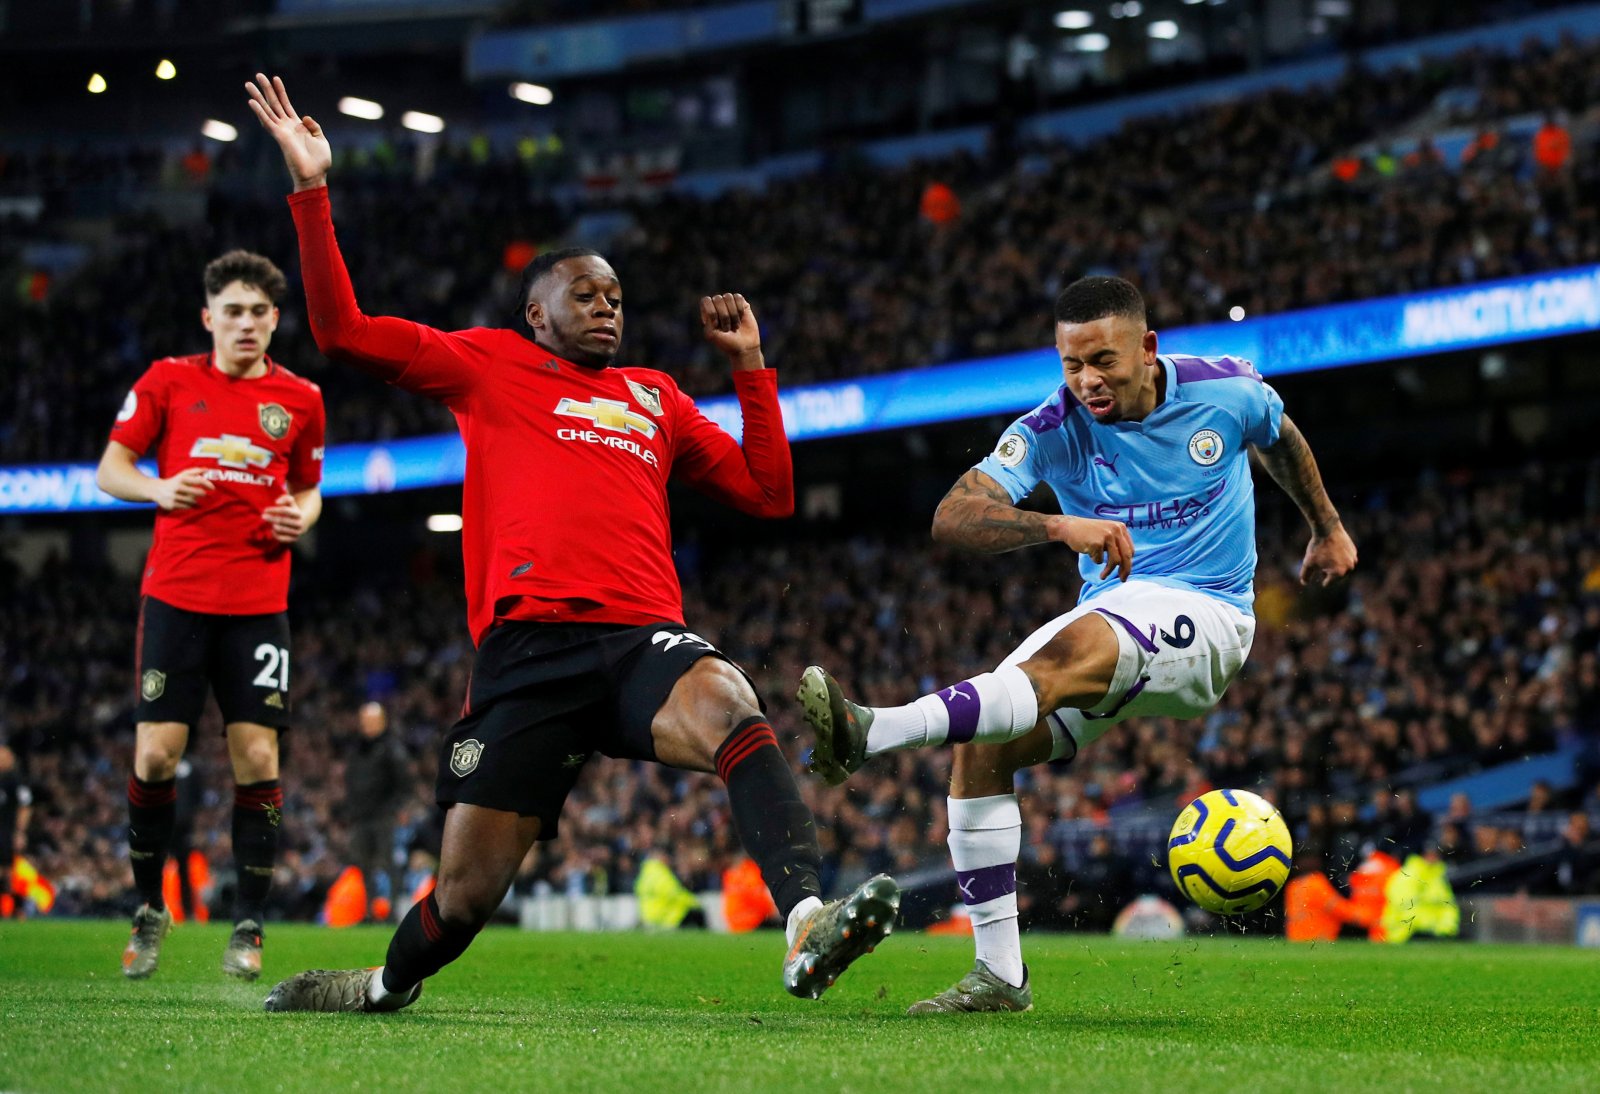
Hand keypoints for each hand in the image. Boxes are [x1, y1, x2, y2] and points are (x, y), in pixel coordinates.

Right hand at [153, 468, 213, 510]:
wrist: (156, 490)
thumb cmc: (174, 481)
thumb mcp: (182, 475)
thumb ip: (195, 471)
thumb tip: (207, 469)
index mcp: (181, 478)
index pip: (198, 480)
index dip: (207, 484)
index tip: (213, 488)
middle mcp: (177, 487)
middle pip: (196, 492)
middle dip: (202, 494)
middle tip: (204, 494)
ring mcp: (174, 497)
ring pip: (191, 501)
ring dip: (195, 500)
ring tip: (194, 499)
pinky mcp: (171, 505)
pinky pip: (186, 507)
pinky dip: (189, 506)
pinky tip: (188, 504)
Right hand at [245, 73, 331, 190]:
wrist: (315, 175)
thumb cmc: (319, 161)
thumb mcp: (321, 139)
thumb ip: (314, 126)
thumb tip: (305, 117)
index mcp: (297, 126)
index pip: (286, 104)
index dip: (281, 91)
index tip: (276, 78)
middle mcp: (287, 126)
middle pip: (274, 103)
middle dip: (266, 89)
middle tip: (258, 75)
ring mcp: (282, 131)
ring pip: (267, 110)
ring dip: (258, 96)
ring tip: (249, 84)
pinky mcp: (279, 137)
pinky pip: (267, 121)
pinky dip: (259, 111)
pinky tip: (251, 101)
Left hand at [263, 493, 308, 543]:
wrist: (303, 523)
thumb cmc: (293, 511)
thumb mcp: (292, 502)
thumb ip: (285, 498)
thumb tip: (276, 502)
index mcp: (299, 514)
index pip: (284, 510)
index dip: (274, 510)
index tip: (265, 510)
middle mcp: (299, 524)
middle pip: (281, 520)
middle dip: (270, 518)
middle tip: (263, 516)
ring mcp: (297, 532)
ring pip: (279, 529)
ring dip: (272, 525)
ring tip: (269, 522)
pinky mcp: (294, 539)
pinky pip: (280, 538)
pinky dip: (274, 533)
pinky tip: (272, 529)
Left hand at [700, 293, 761, 368]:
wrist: (744, 347)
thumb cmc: (727, 343)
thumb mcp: (712, 334)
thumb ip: (708, 320)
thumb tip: (715, 305)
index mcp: (708, 312)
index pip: (706, 300)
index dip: (712, 311)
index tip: (715, 325)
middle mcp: (718, 306)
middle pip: (717, 299)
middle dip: (723, 315)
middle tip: (727, 328)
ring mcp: (730, 304)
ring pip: (728, 297)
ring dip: (732, 314)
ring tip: (735, 325)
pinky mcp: (742, 304)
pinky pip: (738, 297)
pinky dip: (740, 309)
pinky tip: (741, 318)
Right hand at [1050, 515, 1133, 581]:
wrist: (1070, 527)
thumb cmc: (1088, 534)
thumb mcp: (1107, 533)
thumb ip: (1117, 544)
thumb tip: (1126, 564)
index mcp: (1121, 528)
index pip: (1130, 550)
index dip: (1128, 563)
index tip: (1124, 572)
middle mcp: (1116, 530)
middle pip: (1126, 556)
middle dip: (1125, 570)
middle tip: (1122, 580)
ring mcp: (1106, 536)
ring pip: (1115, 560)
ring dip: (1108, 571)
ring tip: (1102, 576)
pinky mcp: (1096, 543)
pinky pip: (1099, 560)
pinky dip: (1094, 560)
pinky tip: (1088, 552)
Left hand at [1301, 522, 1357, 586]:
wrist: (1328, 529)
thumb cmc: (1317, 547)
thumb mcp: (1308, 563)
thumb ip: (1305, 575)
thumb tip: (1304, 583)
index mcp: (1339, 573)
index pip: (1328, 583)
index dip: (1321, 578)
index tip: (1317, 570)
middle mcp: (1349, 568)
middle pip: (1337, 576)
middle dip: (1329, 572)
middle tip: (1322, 565)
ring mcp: (1353, 559)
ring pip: (1343, 567)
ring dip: (1335, 566)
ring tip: (1327, 558)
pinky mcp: (1354, 551)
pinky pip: (1346, 559)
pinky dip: (1340, 558)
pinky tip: (1332, 552)